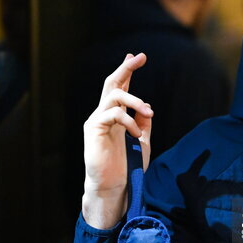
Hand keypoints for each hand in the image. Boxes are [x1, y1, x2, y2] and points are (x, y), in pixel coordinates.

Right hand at [81, 53, 152, 227]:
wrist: (114, 186)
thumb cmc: (127, 166)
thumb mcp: (142, 141)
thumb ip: (143, 122)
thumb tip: (147, 106)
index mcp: (116, 117)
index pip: (120, 88)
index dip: (127, 71)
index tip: (136, 56)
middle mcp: (104, 114)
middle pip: (111, 83)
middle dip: (125, 67)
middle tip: (139, 57)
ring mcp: (97, 120)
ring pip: (114, 95)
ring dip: (135, 100)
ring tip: (148, 113)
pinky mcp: (93, 129)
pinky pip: (113, 114)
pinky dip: (129, 121)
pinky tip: (137, 134)